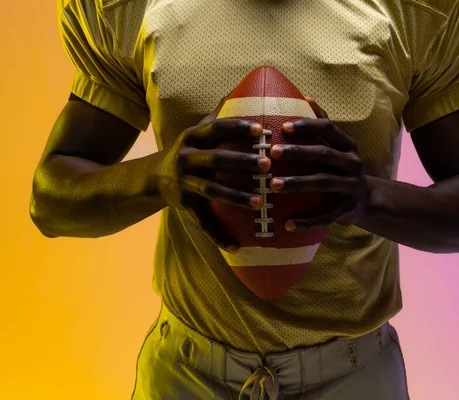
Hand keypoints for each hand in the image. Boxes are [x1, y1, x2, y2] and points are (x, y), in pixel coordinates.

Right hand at [154, 95, 270, 252]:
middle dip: (242, 161)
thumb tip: (243, 90)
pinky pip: (203, 223)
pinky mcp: (184, 206)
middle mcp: (185, 158)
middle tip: (268, 164)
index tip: (261, 129)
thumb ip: (218, 115)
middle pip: (216, 159)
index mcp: (193, 137)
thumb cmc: (188, 151)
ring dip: (236, 197)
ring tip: (260, 202)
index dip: (238, 127)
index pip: (217, 128)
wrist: (152, 178)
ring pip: (212, 190)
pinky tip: (238, 247)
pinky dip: (219, 236)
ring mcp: (183, 184)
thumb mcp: (197, 131)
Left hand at [269, 97, 369, 231]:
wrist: (368, 200)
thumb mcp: (338, 147)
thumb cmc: (341, 168)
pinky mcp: (347, 210)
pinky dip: (306, 221)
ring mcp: (351, 187)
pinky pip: (325, 217)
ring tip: (273, 185)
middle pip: (323, 154)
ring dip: (297, 183)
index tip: (283, 127)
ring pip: (323, 183)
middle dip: (297, 152)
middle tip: (271, 153)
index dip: (306, 126)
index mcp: (347, 145)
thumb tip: (305, 97)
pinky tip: (287, 224)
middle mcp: (352, 163)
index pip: (328, 128)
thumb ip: (323, 126)